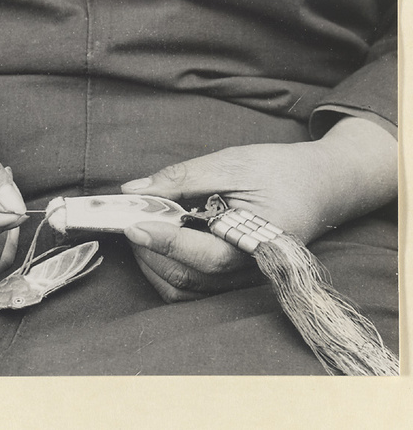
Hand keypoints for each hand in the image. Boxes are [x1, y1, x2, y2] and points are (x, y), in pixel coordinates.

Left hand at [121, 118, 396, 301]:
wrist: (320, 185)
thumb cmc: (281, 170)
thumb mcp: (233, 163)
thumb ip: (183, 178)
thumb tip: (136, 191)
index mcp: (263, 241)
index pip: (208, 256)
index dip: (166, 243)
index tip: (133, 224)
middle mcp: (254, 270)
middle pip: (191, 278)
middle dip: (152, 252)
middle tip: (132, 220)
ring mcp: (243, 279)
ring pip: (187, 290)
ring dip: (155, 264)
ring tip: (142, 230)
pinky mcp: (233, 278)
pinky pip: (193, 289)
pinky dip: (166, 270)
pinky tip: (157, 243)